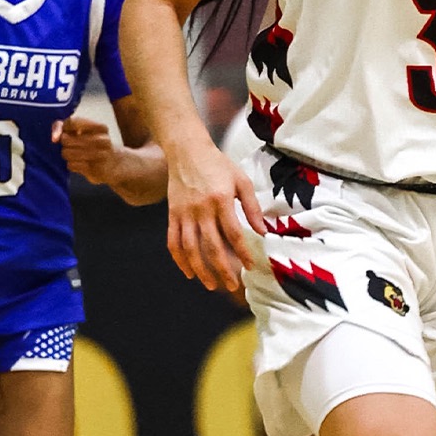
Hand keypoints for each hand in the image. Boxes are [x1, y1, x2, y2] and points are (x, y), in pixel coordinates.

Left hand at [54, 117, 121, 184]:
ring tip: (74, 154)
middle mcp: (103, 140)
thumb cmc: (94, 143)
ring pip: (66, 153)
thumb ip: (63, 126)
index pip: (72, 122)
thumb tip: (54, 138)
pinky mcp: (94, 171)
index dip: (63, 128)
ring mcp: (99, 156)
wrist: (115, 164)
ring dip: (66, 154)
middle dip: (65, 143)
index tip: (65, 132)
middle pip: (66, 139)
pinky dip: (72, 164)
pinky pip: (70, 165)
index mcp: (101, 128)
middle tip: (71, 145)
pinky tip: (80, 163)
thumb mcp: (84, 130)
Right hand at [166, 142, 264, 292]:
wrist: (187, 151)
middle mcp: (201, 209)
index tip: (251, 266)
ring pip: (191, 248)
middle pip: (212, 246)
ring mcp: (184, 213)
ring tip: (212, 285)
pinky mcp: (172, 214)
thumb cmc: (219, 165)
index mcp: (221, 200)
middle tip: (233, 285)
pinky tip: (189, 273)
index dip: (243, 253)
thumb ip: (252, 207)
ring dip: (201, 270)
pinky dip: (180, 260)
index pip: (234, 234)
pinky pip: (173, 242)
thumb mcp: (241, 180)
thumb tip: (263, 231)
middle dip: (223, 269)